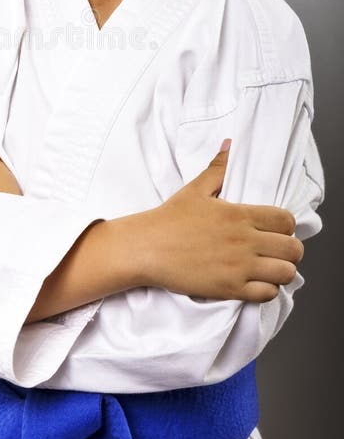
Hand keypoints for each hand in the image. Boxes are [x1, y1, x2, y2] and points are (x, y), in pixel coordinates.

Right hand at [127, 140, 303, 302]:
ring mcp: (239, 266)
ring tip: (269, 268)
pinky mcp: (230, 288)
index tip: (276, 229)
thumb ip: (218, 168)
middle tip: (276, 250)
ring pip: (286, 273)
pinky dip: (267, 289)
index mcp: (239, 214)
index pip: (286, 220)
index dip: (286, 226)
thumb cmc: (169, 219)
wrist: (146, 248)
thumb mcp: (195, 188)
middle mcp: (244, 240)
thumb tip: (229, 145)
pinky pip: (267, 293)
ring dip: (282, 271)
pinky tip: (255, 282)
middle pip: (293, 249)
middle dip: (290, 250)